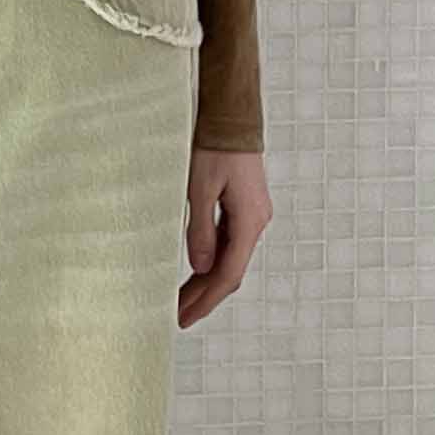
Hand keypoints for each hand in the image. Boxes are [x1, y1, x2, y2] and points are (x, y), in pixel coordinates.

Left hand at [179, 147, 270, 324]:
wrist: (233, 117)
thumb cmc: (215, 146)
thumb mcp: (200, 189)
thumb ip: (201, 230)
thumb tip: (201, 268)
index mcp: (249, 221)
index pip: (227, 275)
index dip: (205, 301)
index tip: (183, 318)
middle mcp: (256, 223)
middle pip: (231, 273)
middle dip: (205, 297)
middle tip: (178, 317)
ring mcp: (253, 217)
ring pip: (231, 260)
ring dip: (208, 282)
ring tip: (182, 300)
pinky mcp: (246, 209)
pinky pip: (231, 245)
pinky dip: (213, 263)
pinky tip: (196, 272)